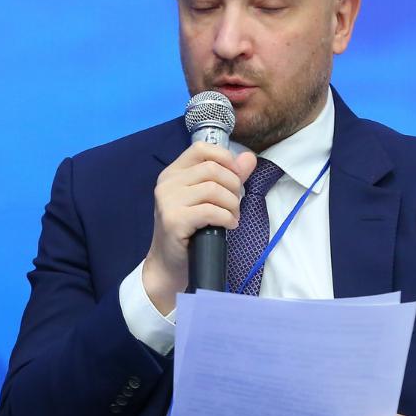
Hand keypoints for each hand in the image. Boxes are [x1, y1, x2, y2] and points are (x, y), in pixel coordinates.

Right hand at [142, 141, 259, 313]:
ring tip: (232, 217)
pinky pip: (211, 210)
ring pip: (213, 189)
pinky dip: (227, 218)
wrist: (169, 266)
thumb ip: (228, 176)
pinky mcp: (174, 221)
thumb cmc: (189, 232)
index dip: (225, 158)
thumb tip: (249, 157)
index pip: (201, 149)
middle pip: (212, 170)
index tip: (235, 178)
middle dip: (233, 187)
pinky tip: (228, 225)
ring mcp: (168, 202)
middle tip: (234, 205)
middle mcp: (167, 184)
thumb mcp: (207, 200)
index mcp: (172, 173)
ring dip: (232, 205)